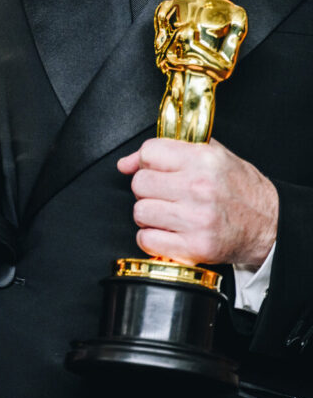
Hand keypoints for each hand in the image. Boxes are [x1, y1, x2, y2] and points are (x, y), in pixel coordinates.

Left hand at [117, 138, 277, 267]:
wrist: (270, 225)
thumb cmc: (240, 190)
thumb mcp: (213, 157)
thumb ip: (170, 151)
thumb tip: (126, 163)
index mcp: (204, 160)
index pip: (149, 152)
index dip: (147, 162)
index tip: (156, 170)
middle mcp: (199, 188)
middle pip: (139, 184)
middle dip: (147, 190)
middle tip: (165, 195)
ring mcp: (196, 219)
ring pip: (140, 212)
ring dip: (149, 216)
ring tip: (169, 214)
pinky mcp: (194, 246)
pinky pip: (147, 240)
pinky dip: (152, 239)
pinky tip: (169, 232)